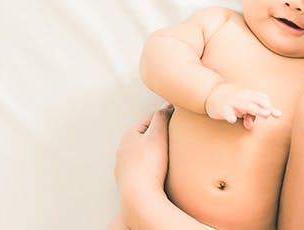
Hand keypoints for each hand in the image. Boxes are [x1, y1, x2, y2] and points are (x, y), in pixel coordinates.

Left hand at [114, 103, 173, 225]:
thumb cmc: (148, 165)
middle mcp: (123, 149)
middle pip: (147, 136)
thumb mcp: (158, 134)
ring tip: (172, 156)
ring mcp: (125, 167)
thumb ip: (162, 116)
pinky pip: (144, 169)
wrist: (139, 197)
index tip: (180, 120)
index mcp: (129, 134)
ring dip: (157, 152)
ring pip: (145, 153)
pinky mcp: (130, 182)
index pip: (151, 119)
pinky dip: (153, 167)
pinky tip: (163, 171)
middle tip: (178, 138)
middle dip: (161, 135)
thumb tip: (166, 106)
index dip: (167, 117)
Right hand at [204, 82, 281, 128]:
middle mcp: (242, 98)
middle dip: (263, 108)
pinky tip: (232, 120)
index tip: (277, 114)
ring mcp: (232, 102)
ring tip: (264, 115)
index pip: (261, 100)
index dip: (269, 106)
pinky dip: (230, 115)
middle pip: (255, 103)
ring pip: (244, 106)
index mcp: (248, 96)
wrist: (211, 91)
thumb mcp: (242, 105)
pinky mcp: (222, 108)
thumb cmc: (231, 99)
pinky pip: (226, 112)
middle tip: (270, 113)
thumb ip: (250, 115)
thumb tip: (250, 126)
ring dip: (254, 110)